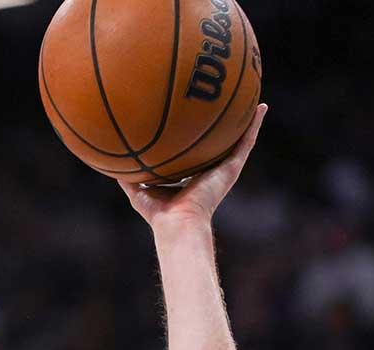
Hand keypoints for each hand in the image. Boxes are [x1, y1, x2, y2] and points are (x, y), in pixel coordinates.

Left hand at [120, 104, 266, 233]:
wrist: (178, 223)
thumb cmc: (159, 214)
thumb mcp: (137, 191)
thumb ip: (128, 176)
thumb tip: (112, 163)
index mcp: (192, 177)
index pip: (197, 155)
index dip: (198, 142)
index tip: (197, 125)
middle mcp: (210, 171)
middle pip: (220, 145)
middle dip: (224, 129)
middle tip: (228, 106)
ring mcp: (223, 169)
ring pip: (240, 140)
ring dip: (248, 122)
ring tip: (255, 101)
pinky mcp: (232, 168)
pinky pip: (246, 142)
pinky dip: (255, 124)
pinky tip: (261, 107)